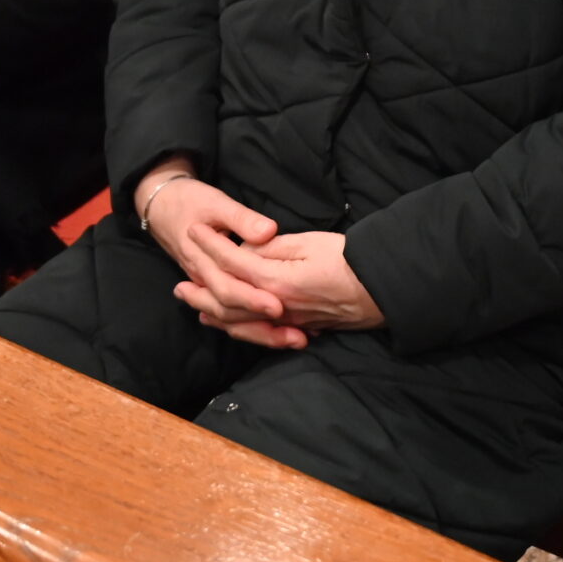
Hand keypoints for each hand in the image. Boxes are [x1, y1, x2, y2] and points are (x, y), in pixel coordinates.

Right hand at [137, 163, 296, 344]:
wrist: (161, 205)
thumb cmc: (190, 201)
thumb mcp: (216, 202)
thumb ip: (242, 219)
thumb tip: (267, 232)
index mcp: (203, 260)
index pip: (228, 288)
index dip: (253, 298)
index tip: (279, 305)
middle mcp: (203, 280)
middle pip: (231, 311)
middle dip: (263, 325)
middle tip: (296, 334)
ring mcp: (206, 287)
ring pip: (230, 320)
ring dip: (261, 333)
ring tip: (295, 340)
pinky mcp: (213, 288)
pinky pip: (230, 315)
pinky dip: (252, 327)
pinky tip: (278, 334)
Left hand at [189, 231, 384, 347]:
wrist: (384, 289)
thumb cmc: (351, 260)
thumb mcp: (311, 243)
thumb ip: (273, 249)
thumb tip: (245, 252)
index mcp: (277, 281)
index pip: (233, 263)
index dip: (211, 245)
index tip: (194, 230)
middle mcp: (277, 307)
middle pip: (228, 300)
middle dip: (201, 289)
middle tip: (178, 283)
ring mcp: (287, 321)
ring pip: (239, 321)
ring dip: (212, 311)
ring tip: (193, 304)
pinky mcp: (298, 327)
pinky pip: (257, 331)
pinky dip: (236, 326)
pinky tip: (227, 322)